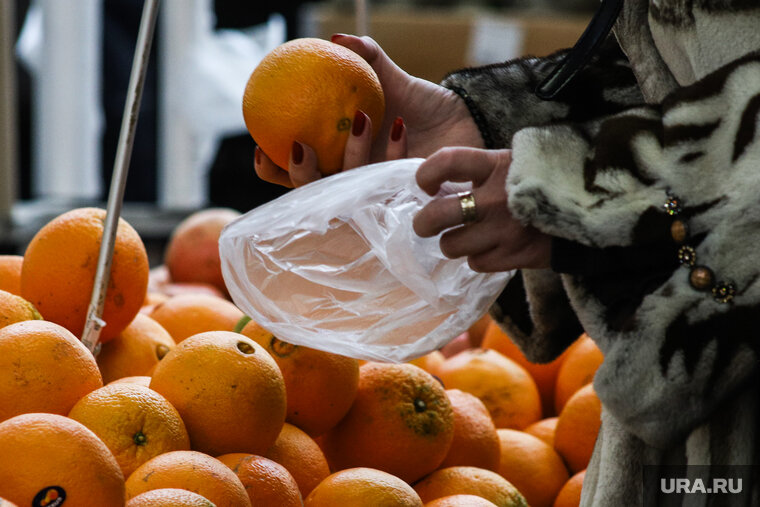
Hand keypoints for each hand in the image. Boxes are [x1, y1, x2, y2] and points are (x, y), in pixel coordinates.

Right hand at [255, 34, 483, 187]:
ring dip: (350, 153)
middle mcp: (349, 176)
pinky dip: (392, 150)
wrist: (462, 122)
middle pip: (308, 190)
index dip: (270, 166)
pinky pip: (388, 179)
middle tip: (301, 145)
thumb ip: (365, 57)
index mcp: (334, 152)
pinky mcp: (402, 195)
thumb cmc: (420, 104)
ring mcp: (374, 189)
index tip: (261, 148)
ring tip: (364, 118)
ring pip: (347, 188)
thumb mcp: (391, 78)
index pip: (290, 168)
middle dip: (298, 173)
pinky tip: (401, 126)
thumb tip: (338, 37)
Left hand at [413, 147, 551, 272]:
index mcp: (497, 165)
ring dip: (454, 243)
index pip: (446, 162)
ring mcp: (506, 231)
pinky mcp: (516, 256)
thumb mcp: (513, 162)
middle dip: (424, 223)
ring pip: (451, 246)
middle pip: (437, 216)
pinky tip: (490, 246)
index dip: (426, 175)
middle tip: (426, 225)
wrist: (595, 208)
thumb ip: (478, 169)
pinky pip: (477, 263)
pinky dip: (479, 257)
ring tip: (466, 236)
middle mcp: (497, 198)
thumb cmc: (544, 181)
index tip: (426, 185)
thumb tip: (436, 185)